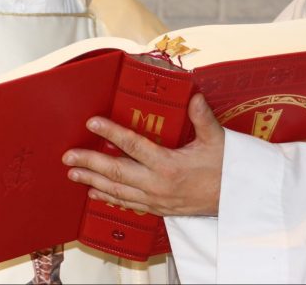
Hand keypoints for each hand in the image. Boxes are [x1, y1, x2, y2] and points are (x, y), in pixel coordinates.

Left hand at [62, 93, 223, 215]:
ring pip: (116, 190)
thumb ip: (202, 118)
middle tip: (67, 155)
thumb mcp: (217, 140)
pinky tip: (93, 192)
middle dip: (89, 162)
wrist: (238, 202)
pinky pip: (127, 203)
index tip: (92, 122)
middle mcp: (157, 184)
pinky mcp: (157, 209)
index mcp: (168, 165)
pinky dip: (108, 197)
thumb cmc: (227, 169)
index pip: (133, 145)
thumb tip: (194, 96)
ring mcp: (155, 199)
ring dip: (92, 180)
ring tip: (72, 173)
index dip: (111, 132)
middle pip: (115, 171)